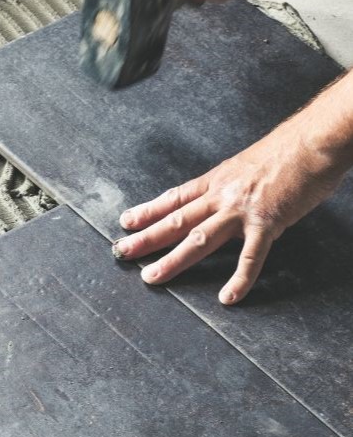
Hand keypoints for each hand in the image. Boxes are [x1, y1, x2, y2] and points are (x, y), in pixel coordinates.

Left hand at [113, 72, 352, 303]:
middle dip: (146, 237)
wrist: (315, 139)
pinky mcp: (267, 222)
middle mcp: (221, 195)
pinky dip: (239, 279)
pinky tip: (227, 297)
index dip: (148, 210)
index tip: (126, 221)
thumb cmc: (287, 149)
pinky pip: (250, 257)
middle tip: (122, 251)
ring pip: (198, 239)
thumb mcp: (247, 164)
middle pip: (175, 219)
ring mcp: (241, 210)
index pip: (174, 198)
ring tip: (151, 277)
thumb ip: (231, 184)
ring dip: (173, 260)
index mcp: (217, 180)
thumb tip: (221, 197)